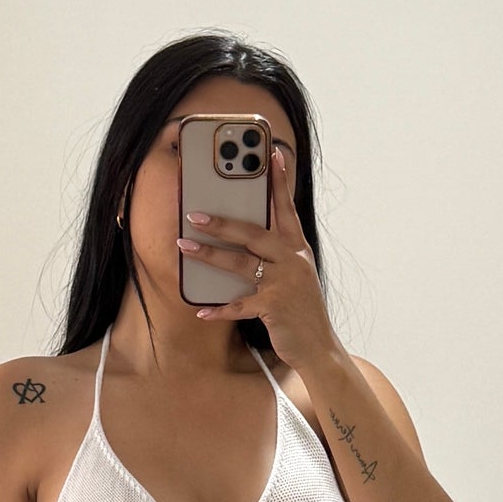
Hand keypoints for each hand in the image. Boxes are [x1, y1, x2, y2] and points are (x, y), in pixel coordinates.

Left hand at [176, 145, 337, 368]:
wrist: (318, 347)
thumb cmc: (301, 309)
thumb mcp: (296, 276)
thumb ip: (276, 256)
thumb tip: (245, 240)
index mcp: (297, 249)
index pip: (286, 208)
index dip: (279, 181)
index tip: (271, 155)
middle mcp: (292, 261)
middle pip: (253, 233)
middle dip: (222, 222)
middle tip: (194, 214)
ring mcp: (283, 284)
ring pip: (240, 264)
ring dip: (209, 255)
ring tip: (184, 247)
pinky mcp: (274, 307)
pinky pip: (239, 305)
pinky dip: (219, 309)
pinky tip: (201, 310)